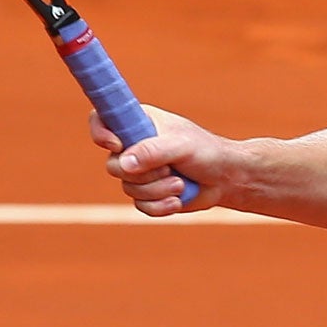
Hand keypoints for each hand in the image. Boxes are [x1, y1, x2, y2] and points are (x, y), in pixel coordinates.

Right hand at [89, 105, 226, 215]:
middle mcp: (133, 146)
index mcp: (138, 123)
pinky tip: (178, 200)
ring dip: (158, 190)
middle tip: (170, 169)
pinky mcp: (148, 194)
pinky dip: (160, 206)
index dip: (100, 133)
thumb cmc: (207, 153)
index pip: (101, 120)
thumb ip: (153, 150)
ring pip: (129, 189)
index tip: (117, 145)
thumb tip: (124, 163)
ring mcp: (139, 172)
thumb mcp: (182, 146)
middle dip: (144, 174)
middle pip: (113, 165)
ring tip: (181, 183)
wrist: (226, 179)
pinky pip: (141, 206)